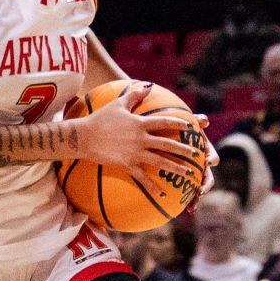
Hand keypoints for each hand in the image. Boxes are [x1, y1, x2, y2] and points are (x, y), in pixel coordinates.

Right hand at [71, 89, 208, 174]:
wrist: (84, 136)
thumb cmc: (100, 118)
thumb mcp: (118, 104)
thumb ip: (135, 95)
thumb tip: (149, 85)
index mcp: (140, 123)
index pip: (165, 123)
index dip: (179, 124)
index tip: (190, 127)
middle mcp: (141, 138)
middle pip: (167, 144)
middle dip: (183, 149)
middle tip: (195, 153)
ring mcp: (135, 152)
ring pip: (160, 161)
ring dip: (176, 168)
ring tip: (188, 173)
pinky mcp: (127, 164)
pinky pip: (143, 178)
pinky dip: (153, 187)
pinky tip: (163, 194)